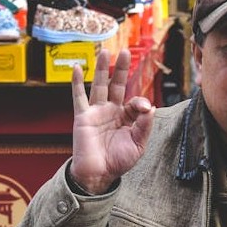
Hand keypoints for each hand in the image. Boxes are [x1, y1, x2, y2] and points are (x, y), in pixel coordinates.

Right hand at [69, 48, 155, 194]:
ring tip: (104, 51)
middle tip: (125, 52)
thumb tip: (150, 106)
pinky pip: (78, 97)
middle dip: (121, 69)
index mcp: (127, 118)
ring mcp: (96, 112)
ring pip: (99, 85)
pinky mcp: (83, 116)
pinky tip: (76, 68)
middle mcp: (112, 111)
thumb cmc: (118, 161)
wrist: (99, 174)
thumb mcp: (138, 144)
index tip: (143, 109)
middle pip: (117, 85)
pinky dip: (76, 82)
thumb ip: (144, 125)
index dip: (140, 103)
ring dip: (101, 68)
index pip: (134, 102)